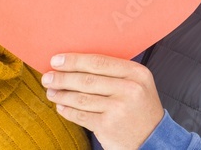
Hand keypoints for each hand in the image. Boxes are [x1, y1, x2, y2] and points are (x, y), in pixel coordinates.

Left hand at [42, 53, 164, 149]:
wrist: (153, 140)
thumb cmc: (139, 108)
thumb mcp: (136, 84)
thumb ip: (113, 72)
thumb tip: (74, 62)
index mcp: (136, 73)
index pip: (98, 62)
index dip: (73, 60)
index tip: (56, 60)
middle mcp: (130, 89)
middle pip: (86, 80)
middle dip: (62, 78)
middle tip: (47, 77)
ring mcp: (119, 108)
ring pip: (81, 98)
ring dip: (61, 94)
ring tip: (51, 92)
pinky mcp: (109, 126)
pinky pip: (81, 115)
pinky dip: (67, 110)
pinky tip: (61, 107)